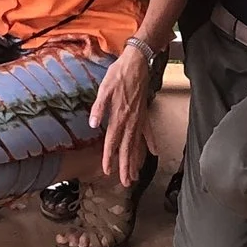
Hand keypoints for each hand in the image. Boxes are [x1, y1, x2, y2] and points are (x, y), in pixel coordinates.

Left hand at [88, 41, 153, 181]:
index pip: (112, 142)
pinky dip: (151, 143)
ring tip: (136, 175)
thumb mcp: (104, 88)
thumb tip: (93, 124)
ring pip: (137, 144)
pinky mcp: (145, 113)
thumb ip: (99, 108)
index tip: (108, 171)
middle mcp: (130, 121)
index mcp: (118, 116)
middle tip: (127, 183)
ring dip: (136, 160)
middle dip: (126, 167)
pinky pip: (148, 132)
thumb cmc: (118, 74)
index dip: (109, 157)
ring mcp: (139, 119)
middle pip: (127, 149)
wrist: (137, 63)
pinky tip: (153, 153)